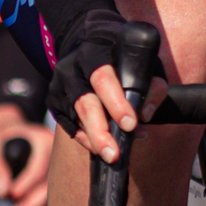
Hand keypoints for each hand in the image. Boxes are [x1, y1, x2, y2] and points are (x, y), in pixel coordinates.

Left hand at [0, 107, 53, 205]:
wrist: (7, 136)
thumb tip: (2, 192)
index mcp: (42, 140)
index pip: (40, 166)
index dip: (26, 184)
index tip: (11, 195)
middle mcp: (58, 153)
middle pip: (53, 183)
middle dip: (34, 205)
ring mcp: (62, 168)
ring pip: (59, 195)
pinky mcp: (61, 181)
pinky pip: (59, 201)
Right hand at [47, 7, 160, 161]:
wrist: (90, 50)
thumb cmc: (123, 61)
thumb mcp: (142, 63)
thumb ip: (152, 87)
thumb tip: (146, 115)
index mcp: (95, 53)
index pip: (103, 78)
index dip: (117, 103)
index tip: (130, 124)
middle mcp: (72, 67)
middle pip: (84, 102)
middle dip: (100, 130)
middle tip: (114, 153)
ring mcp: (60, 84)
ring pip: (75, 116)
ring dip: (94, 139)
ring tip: (112, 155)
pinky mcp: (53, 100)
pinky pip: (67, 124)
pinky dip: (84, 138)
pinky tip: (99, 147)